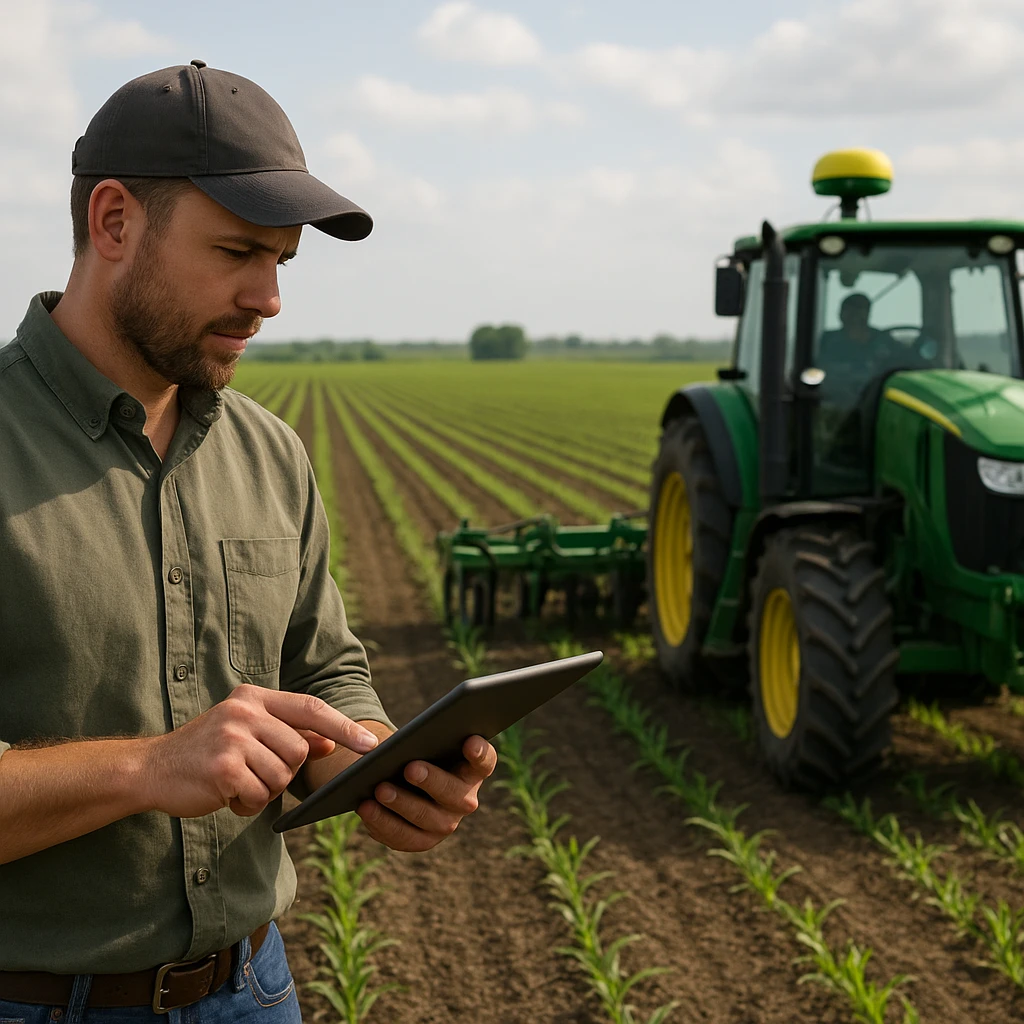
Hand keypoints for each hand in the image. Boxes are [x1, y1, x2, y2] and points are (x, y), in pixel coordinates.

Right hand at [142, 685, 379, 817]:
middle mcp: (245, 711)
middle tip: (251, 773)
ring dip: (262, 790)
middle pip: (299, 751)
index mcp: (254, 697)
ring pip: (281, 777)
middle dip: (282, 772)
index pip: (311, 708)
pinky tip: (224, 794)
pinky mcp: (223, 767)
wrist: (151, 769)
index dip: (344, 727)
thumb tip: (329, 741)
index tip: (371, 744)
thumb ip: (288, 734)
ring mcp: (233, 738)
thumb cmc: (207, 752)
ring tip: (235, 782)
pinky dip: (246, 804)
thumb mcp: (248, 733)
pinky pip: (259, 796)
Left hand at [356, 735, 496, 851]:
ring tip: (379, 789)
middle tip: (410, 768)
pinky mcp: (423, 840)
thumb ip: (426, 737)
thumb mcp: (425, 740)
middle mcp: (465, 799)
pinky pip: (404, 838)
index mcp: (473, 769)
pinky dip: (383, 823)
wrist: (400, 776)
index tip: (469, 741)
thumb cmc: (417, 750)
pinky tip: (366, 808)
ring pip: (428, 820)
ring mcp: (445, 823)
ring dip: (402, 805)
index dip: (480, 753)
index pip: (485, 761)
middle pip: (456, 795)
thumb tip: (406, 742)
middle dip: (433, 781)